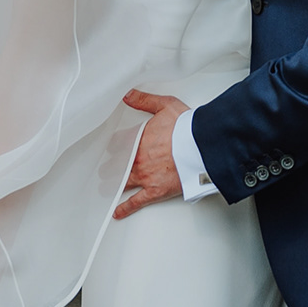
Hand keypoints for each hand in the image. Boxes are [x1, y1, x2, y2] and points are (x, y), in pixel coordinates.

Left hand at [111, 88, 190, 217]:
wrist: (202, 146)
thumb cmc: (188, 127)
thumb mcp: (165, 105)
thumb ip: (145, 100)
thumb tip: (128, 95)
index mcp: (139, 139)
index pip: (119, 143)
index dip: (114, 146)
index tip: (110, 148)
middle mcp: (138, 159)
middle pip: (117, 164)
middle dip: (110, 167)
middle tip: (105, 169)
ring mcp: (146, 176)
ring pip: (123, 182)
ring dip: (113, 185)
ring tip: (105, 188)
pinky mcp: (156, 191)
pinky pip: (136, 202)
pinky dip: (126, 208)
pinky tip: (118, 211)